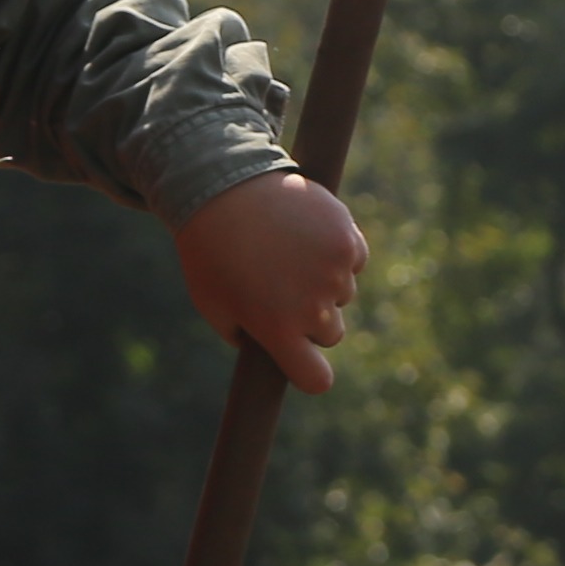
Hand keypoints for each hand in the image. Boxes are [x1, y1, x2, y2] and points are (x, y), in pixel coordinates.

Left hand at [177, 171, 368, 393]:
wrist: (223, 186)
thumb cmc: (210, 252)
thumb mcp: (213, 304)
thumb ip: (244, 336)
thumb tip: (272, 350)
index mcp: (278, 330)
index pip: (316, 379)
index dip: (312, 373)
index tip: (306, 363)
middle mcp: (312, 306)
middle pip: (331, 334)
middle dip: (313, 319)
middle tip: (284, 288)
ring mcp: (334, 272)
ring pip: (344, 293)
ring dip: (326, 281)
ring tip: (289, 252)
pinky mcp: (347, 238)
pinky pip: (354, 259)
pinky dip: (338, 250)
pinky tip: (308, 233)